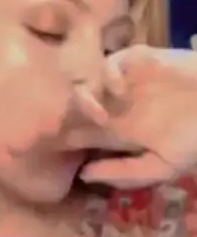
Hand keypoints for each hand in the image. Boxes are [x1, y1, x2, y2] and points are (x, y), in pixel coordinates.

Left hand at [78, 45, 196, 188]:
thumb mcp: (163, 166)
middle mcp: (115, 105)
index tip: (53, 148)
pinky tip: (119, 91)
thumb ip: (125, 171)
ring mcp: (123, 82)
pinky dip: (108, 75)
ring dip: (86, 99)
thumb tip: (84, 176)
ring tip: (101, 116)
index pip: (81, 133)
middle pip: (76, 108)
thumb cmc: (195, 138)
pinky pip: (109, 63)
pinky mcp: (136, 60)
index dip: (66, 140)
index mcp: (119, 130)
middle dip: (66, 118)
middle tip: (66, 129)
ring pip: (86, 84)